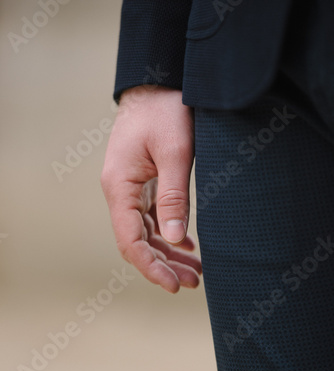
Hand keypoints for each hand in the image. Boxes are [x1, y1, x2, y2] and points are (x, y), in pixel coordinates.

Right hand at [101, 86, 201, 292]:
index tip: (174, 286)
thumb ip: (173, 196)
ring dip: (168, 253)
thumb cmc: (164, 110)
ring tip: (195, 271)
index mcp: (120, 188)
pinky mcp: (143, 184)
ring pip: (147, 233)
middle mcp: (120, 193)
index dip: (151, 267)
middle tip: (193, 283)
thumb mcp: (175, 152)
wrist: (156, 83)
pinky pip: (152, 218)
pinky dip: (168, 234)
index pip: (130, 241)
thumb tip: (172, 239)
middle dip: (163, 266)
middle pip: (138, 242)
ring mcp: (130, 189)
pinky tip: (187, 244)